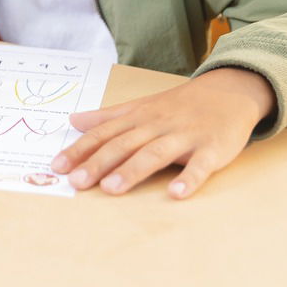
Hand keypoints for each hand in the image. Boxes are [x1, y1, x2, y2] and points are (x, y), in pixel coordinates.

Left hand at [50, 67, 275, 199]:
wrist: (228, 92)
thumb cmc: (179, 106)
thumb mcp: (141, 106)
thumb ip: (107, 117)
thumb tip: (73, 120)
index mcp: (138, 117)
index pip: (104, 134)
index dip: (80, 150)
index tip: (57, 166)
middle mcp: (157, 125)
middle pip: (124, 144)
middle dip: (98, 163)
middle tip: (76, 182)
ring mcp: (184, 137)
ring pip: (155, 153)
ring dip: (133, 170)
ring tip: (112, 188)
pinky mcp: (211, 149)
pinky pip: (200, 166)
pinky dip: (189, 179)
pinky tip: (176, 193)